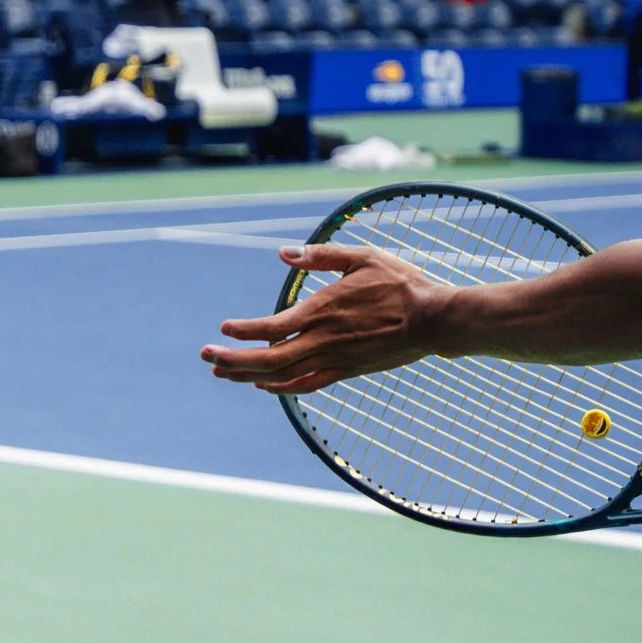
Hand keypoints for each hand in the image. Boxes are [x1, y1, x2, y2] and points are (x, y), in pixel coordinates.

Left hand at [202, 243, 450, 394]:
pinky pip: (307, 385)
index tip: (223, 329)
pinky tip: (266, 386)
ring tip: (223, 372)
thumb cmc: (401, 284)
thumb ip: (321, 256)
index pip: (269, 328)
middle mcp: (323, 341)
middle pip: (267, 360)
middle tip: (206, 356)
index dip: (242, 332)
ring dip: (248, 376)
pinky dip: (282, 388)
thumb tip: (283, 253)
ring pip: (282, 377)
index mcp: (322, 312)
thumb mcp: (362, 257)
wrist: (434, 320)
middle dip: (232, 360)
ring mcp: (335, 360)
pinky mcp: (347, 371)